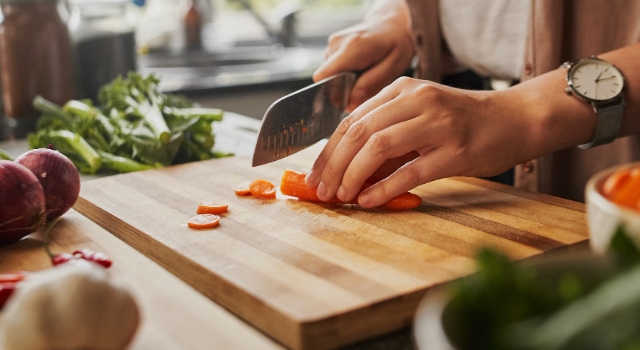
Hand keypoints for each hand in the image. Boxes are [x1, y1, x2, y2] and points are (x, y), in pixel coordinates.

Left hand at [304, 77, 544, 207]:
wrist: (514, 120)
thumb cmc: (463, 123)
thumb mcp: (419, 118)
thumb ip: (387, 138)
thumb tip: (347, 172)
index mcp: (402, 90)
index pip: (351, 121)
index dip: (328, 151)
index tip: (315, 175)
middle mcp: (417, 100)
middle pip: (359, 132)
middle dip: (333, 165)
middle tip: (322, 191)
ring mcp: (437, 123)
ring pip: (378, 147)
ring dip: (353, 175)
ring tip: (342, 197)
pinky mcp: (455, 150)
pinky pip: (410, 171)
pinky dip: (384, 188)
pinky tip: (368, 200)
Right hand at [313, 2, 414, 111]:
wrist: (391, 23)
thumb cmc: (396, 43)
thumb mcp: (394, 65)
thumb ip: (371, 84)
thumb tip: (350, 103)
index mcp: (352, 48)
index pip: (325, 77)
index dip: (334, 94)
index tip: (351, 100)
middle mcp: (337, 44)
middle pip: (326, 80)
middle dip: (343, 91)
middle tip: (365, 87)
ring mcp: (332, 45)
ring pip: (330, 76)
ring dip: (345, 83)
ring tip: (365, 75)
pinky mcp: (332, 48)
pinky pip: (333, 70)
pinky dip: (345, 76)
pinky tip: (360, 69)